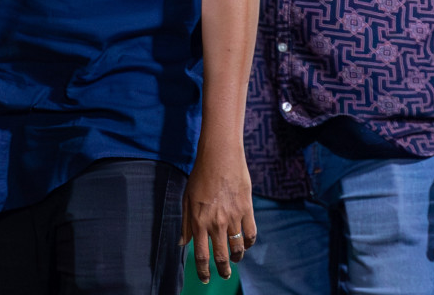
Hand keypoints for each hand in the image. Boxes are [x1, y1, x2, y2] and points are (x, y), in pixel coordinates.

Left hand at [181, 141, 255, 283]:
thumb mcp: (187, 198)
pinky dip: (249, 243)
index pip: (201, 255)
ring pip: (238, 248)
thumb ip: (186, 223)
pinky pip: (251, 234)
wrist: (220, 155)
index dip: (204, 270)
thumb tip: (182, 243)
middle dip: (223, 270)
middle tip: (224, 275)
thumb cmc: (200, 174)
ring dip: (237, 258)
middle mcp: (216, 223)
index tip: (206, 279)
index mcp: (199, 221)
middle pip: (222, 257)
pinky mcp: (247, 210)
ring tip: (235, 260)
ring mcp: (233, 218)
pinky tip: (246, 244)